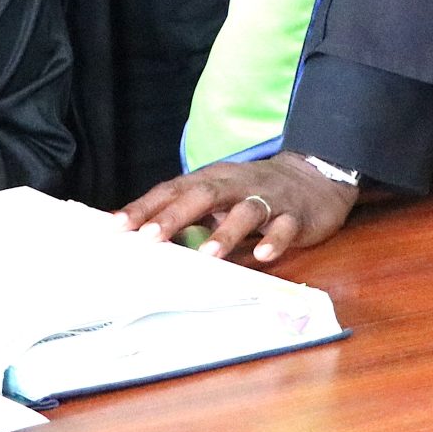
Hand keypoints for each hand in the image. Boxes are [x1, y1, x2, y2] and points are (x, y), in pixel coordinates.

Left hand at [115, 154, 358, 262]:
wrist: (315, 175)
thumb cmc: (254, 191)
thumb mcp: (219, 196)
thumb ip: (187, 213)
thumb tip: (143, 235)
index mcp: (212, 180)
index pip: (172, 190)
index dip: (145, 207)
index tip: (117, 226)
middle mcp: (236, 185)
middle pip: (202, 196)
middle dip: (174, 216)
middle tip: (149, 237)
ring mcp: (267, 199)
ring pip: (245, 211)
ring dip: (225, 233)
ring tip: (207, 255)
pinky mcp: (296, 215)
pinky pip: (284, 227)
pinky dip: (274, 240)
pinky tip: (264, 255)